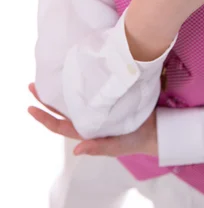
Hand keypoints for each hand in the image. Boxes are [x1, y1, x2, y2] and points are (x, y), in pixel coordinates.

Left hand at [27, 83, 157, 156]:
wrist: (154, 128)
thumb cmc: (134, 140)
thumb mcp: (117, 147)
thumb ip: (98, 148)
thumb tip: (76, 151)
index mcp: (86, 131)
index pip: (60, 125)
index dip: (44, 117)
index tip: (30, 107)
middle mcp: (87, 118)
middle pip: (61, 109)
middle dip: (45, 98)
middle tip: (32, 85)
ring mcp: (95, 107)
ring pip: (71, 98)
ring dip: (58, 89)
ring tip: (48, 77)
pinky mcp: (106, 97)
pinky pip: (87, 90)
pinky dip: (78, 82)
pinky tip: (74, 72)